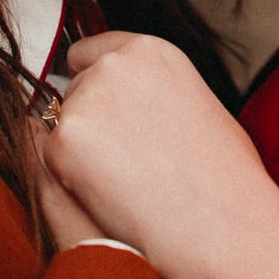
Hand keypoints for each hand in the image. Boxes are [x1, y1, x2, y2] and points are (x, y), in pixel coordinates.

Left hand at [40, 32, 278, 278]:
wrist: (223, 227)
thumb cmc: (225, 178)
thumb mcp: (199, 106)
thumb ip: (157, 93)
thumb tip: (134, 105)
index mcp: (151, 51)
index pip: (89, 53)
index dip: (89, 81)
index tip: (97, 108)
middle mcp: (114, 65)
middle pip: (75, 91)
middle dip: (89, 122)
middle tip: (126, 164)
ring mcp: (86, 100)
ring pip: (61, 126)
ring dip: (79, 153)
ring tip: (125, 185)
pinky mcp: (64, 142)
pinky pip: (52, 161)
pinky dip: (71, 183)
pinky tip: (111, 198)